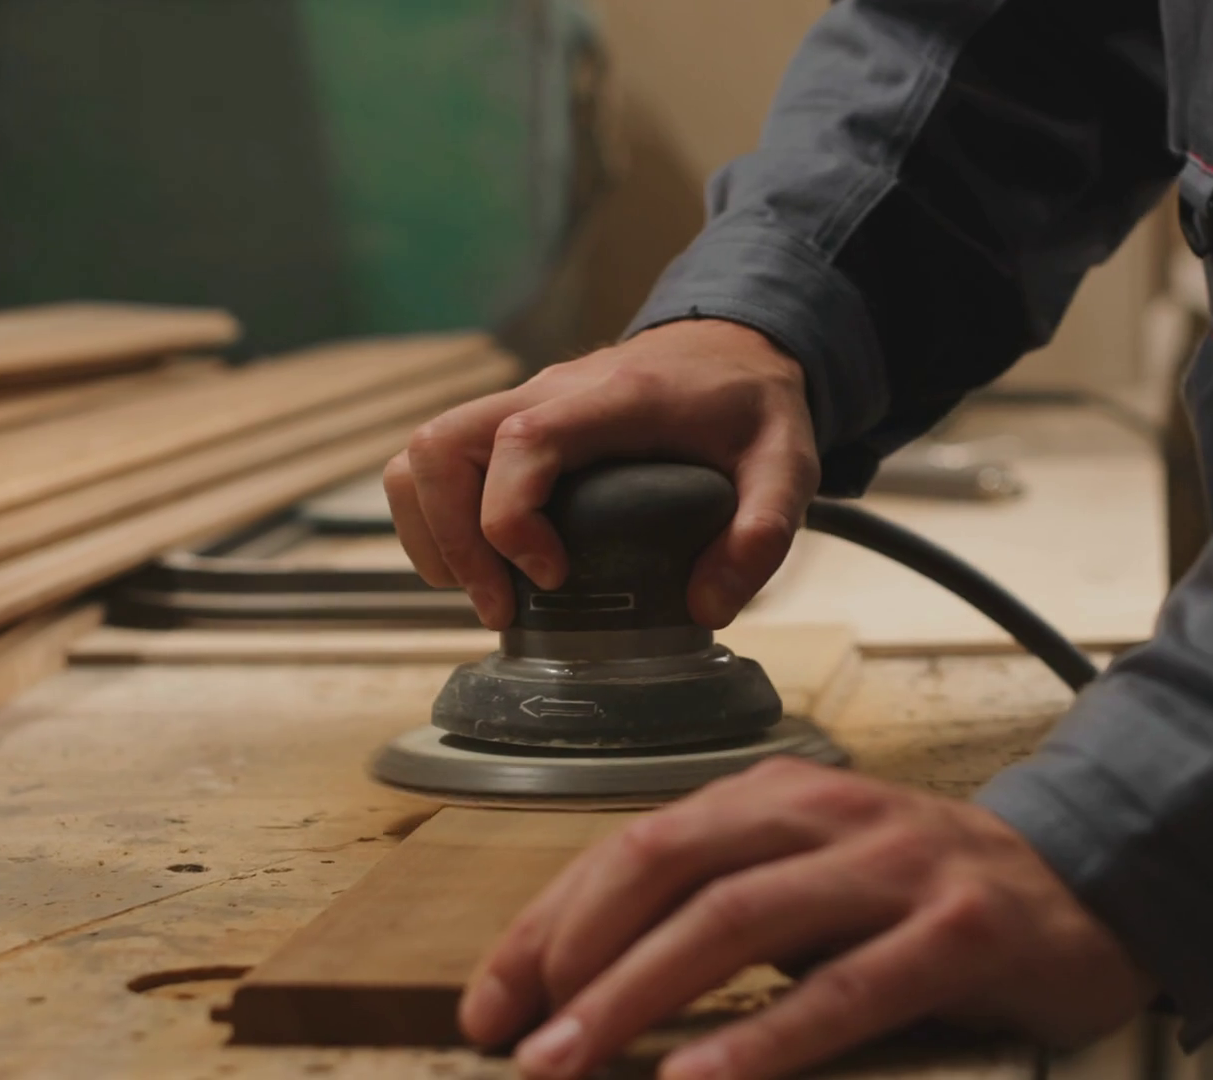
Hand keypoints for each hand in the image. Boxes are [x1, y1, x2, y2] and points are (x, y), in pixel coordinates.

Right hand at [384, 320, 819, 628]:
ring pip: (424, 452)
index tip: (550, 577)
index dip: (510, 517)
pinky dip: (437, 518)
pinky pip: (440, 461)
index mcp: (616, 398)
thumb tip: (705, 607)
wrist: (735, 347)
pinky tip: (483, 566)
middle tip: (500, 609)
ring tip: (483, 594)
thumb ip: (763, 533)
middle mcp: (552, 391)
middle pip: (442, 444)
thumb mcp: (788, 464)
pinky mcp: (512, 422)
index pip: (522, 440)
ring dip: (431, 531)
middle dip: (451, 539)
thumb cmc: (752, 406)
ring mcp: (524, 403)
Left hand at [459, 759, 1155, 1079]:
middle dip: (575, 957)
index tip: (489, 1003)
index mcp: (777, 797)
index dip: (549, 924)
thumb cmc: (925, 897)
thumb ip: (716, 908)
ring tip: (567, 1065)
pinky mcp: (961, 931)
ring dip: (638, 996)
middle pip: (669, 868)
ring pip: (739, 920)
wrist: (1088, 886)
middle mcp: (827, 815)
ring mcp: (896, 865)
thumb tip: (583, 982)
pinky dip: (765, 1039)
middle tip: (513, 1043)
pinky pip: (847, 988)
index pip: (634, 846)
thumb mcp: (810, 882)